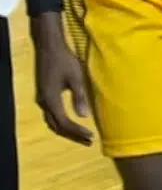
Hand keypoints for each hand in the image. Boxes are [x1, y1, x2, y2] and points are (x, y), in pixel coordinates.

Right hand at [32, 20, 91, 144]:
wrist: (49, 47)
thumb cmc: (65, 60)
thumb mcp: (76, 77)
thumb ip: (79, 97)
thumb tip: (84, 116)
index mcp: (51, 100)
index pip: (64, 123)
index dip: (77, 131)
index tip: (91, 136)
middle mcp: (44, 102)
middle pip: (56, 126)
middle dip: (72, 135)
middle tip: (88, 142)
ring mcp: (42, 99)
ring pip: (52, 122)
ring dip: (67, 130)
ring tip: (82, 136)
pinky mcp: (44, 94)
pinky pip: (51, 115)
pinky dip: (61, 122)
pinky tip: (72, 122)